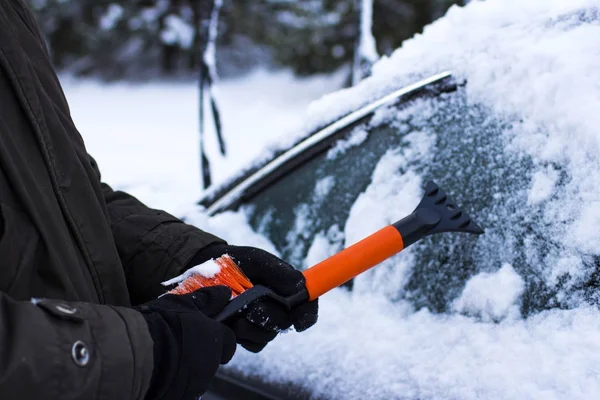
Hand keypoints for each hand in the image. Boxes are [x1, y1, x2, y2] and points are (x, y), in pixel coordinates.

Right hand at [135, 286, 235, 399]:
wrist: (137, 352)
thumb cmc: (161, 323)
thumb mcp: (184, 303)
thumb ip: (208, 300)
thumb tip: (225, 293)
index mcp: (215, 338)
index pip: (229, 342)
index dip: (218, 337)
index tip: (205, 334)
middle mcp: (211, 363)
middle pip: (213, 358)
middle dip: (200, 352)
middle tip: (180, 343)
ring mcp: (197, 382)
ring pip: (198, 375)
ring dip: (187, 367)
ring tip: (166, 357)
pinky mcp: (182, 396)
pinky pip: (182, 389)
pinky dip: (175, 381)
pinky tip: (160, 372)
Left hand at [190, 244, 318, 351]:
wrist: (204, 271)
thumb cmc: (236, 262)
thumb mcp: (256, 260)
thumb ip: (278, 271)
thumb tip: (300, 286)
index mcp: (286, 290)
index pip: (307, 305)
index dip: (308, 314)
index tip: (300, 322)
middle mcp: (277, 308)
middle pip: (285, 322)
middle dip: (269, 316)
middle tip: (251, 308)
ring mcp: (261, 323)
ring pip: (267, 335)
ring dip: (252, 327)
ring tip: (234, 315)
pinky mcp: (246, 336)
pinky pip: (252, 344)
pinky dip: (242, 336)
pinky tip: (229, 323)